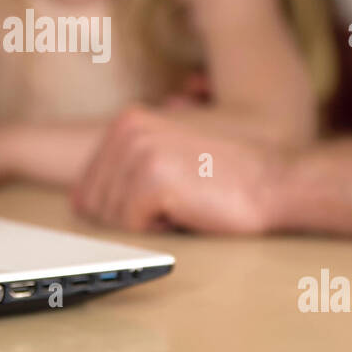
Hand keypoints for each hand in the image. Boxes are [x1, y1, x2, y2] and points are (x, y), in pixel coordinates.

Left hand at [71, 107, 287, 233]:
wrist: (275, 181)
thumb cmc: (224, 177)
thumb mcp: (165, 156)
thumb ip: (120, 170)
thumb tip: (76, 200)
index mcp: (126, 121)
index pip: (86, 187)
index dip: (121, 208)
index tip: (162, 196)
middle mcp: (128, 130)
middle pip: (95, 204)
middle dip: (131, 217)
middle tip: (177, 199)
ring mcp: (139, 153)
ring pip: (112, 219)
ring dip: (148, 223)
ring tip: (184, 201)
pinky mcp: (152, 181)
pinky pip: (131, 228)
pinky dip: (160, 231)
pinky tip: (189, 210)